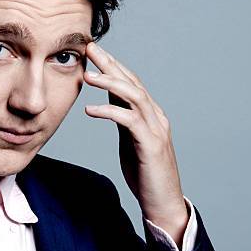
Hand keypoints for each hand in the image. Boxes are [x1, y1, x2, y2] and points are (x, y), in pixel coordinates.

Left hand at [83, 41, 188, 245]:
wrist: (162, 202)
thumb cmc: (146, 175)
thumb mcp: (130, 142)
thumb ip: (123, 123)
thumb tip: (107, 107)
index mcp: (150, 115)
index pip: (131, 82)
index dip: (112, 65)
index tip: (92, 53)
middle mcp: (156, 116)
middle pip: (132, 81)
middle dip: (110, 63)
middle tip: (89, 48)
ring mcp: (156, 129)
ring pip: (134, 95)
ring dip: (110, 83)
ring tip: (88, 76)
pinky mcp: (150, 144)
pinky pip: (129, 121)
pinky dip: (109, 112)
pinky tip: (90, 110)